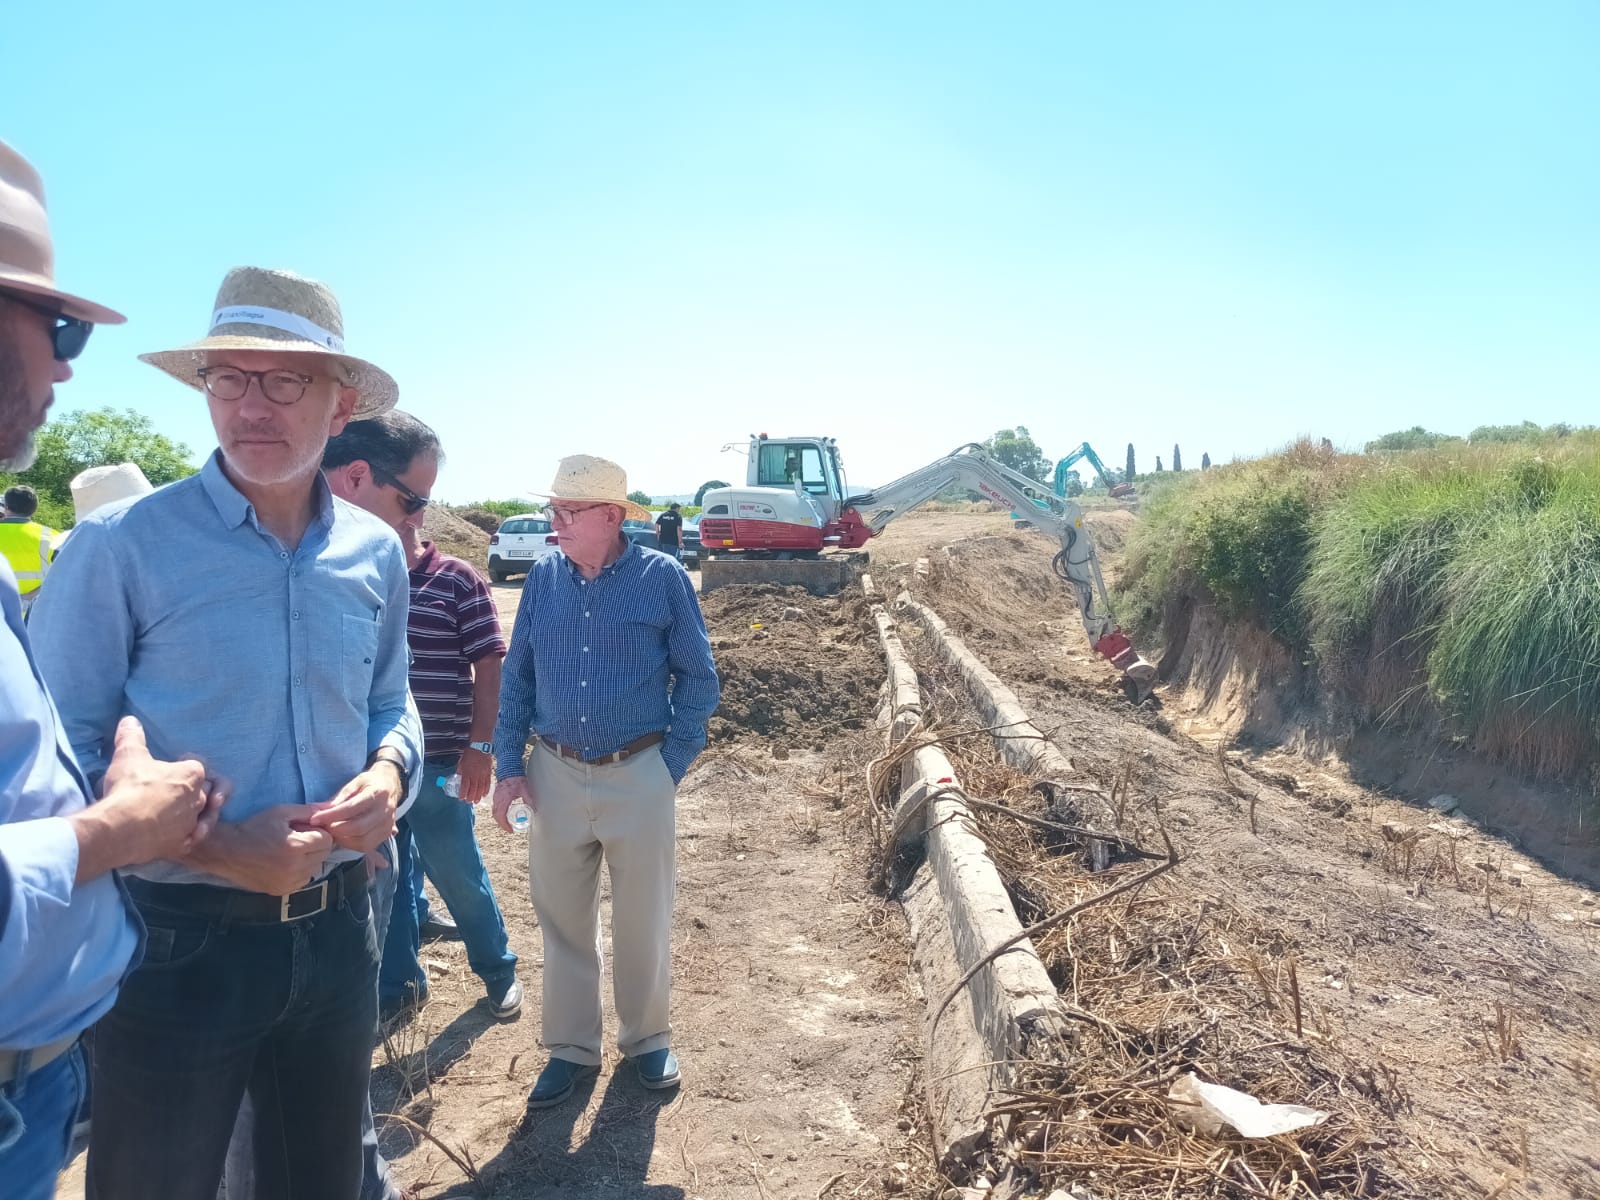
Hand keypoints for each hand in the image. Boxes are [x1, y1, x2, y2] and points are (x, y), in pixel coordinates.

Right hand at [95, 716, 216, 864]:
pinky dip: (189, 835)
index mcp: (192, 775)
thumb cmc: (129, 788)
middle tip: (174, 790)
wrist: (119, 828)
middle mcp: (199, 799)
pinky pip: (193, 839)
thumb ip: (132, 736)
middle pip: (203, 791)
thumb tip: (130, 720)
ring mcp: (192, 823)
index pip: (197, 766)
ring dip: (195, 813)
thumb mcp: (128, 756)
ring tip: (181, 812)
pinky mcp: (183, 845)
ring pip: (202, 816)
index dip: (183, 764)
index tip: (170, 766)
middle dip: (192, 789)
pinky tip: (181, 834)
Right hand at [184, 804, 334, 894]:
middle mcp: (294, 867)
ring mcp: (287, 882)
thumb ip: (308, 811)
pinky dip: (299, 872)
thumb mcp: (281, 812)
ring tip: (290, 851)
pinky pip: (303, 881)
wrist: (226, 850)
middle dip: (315, 845)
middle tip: (298, 839)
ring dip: (309, 859)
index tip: (305, 829)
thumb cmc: (254, 827)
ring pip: (315, 869)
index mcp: (296, 847)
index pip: (327, 840)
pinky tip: (284, 863)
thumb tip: (331, 808)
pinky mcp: (281, 891)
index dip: (318, 832)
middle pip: (323, 855)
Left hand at [307, 763, 402, 851]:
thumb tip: (318, 811)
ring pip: (364, 841)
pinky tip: (345, 837)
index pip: (350, 808)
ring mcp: (388, 824)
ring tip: (333, 833)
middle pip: (358, 828)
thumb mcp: (353, 784)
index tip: (314, 819)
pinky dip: (353, 845)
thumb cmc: (369, 783)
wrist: (390, 785)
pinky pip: (368, 846)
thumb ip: (338, 799)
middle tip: (323, 828)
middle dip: (336, 830)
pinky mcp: (387, 833)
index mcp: (377, 793)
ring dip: (344, 840)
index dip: (330, 816)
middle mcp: (385, 810)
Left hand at [457, 746, 492, 803]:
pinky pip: (488, 783)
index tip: (461, 798)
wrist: (481, 746)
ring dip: (478, 795)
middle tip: (468, 802)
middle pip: (473, 789)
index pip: (464, 785)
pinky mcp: (488, 772)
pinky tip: (484, 794)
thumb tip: (459, 776)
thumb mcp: (461, 761)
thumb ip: (460, 770)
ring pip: (481, 788)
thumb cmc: (469, 753)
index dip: (463, 793)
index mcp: (467, 772)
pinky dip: (486, 790)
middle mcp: (475, 774)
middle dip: (470, 797)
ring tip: (476, 801)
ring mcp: (483, 774)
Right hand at [492, 775, 532, 833]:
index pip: (501, 816)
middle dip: (502, 824)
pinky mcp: (496, 795)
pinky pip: (495, 807)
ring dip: (500, 819)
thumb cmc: (516, 778)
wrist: (509, 769)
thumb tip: (534, 808)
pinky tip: (505, 814)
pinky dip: (499, 813)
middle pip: (496, 816)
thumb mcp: (525, 789)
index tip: (510, 830)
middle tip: (510, 829)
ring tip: (508, 823)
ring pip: (495, 812)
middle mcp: (497, 799)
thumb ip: (529, 799)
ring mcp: (495, 797)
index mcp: (503, 799)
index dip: (505, 825)